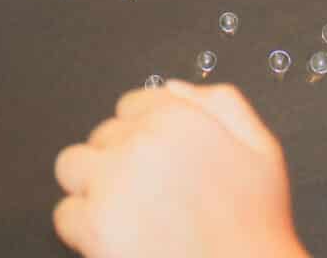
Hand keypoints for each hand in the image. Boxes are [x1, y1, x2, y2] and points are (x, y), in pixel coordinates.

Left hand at [53, 81, 302, 257]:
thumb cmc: (254, 228)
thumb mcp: (260, 150)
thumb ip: (222, 104)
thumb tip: (175, 87)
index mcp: (180, 118)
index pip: (131, 105)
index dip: (141, 137)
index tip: (153, 163)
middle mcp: (142, 142)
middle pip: (101, 136)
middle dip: (117, 162)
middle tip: (146, 197)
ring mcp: (114, 181)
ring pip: (72, 166)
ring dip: (91, 188)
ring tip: (126, 216)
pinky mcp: (95, 222)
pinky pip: (65, 213)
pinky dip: (83, 231)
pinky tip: (118, 240)